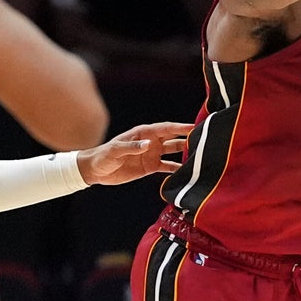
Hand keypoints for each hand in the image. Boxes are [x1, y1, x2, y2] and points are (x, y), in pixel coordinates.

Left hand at [76, 121, 193, 185]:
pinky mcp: (149, 167)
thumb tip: (148, 144)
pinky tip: (188, 174)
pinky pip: (167, 167)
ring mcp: (151, 154)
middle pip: (173, 139)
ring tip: (200, 157)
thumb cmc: (103, 156)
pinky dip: (177, 170)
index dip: (180, 127)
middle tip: (205, 140)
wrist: (95, 171)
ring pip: (173, 152)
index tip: (195, 127)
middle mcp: (150, 142)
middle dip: (188, 138)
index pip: (166, 128)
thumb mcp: (115, 150)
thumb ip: (131, 147)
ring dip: (185, 154)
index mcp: (143, 133)